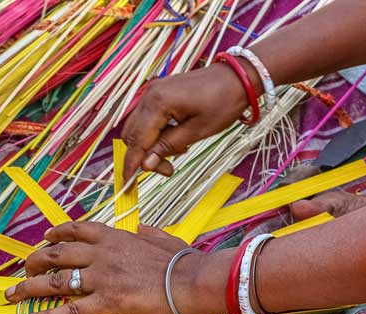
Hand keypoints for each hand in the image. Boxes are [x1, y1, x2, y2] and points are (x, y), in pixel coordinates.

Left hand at [4, 222, 228, 313]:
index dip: (56, 233)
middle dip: (35, 261)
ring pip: (56, 281)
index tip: (45, 238)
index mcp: (115, 237)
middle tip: (23, 270)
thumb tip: (142, 227)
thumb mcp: (163, 239)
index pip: (77, 229)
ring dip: (30, 287)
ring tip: (13, 295)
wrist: (192, 281)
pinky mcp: (107, 302)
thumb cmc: (182, 262)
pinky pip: (70, 310)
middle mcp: (102, 254)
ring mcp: (102, 278)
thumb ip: (148, 233)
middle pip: (57, 254)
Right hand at [122, 62, 253, 178]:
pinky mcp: (159, 92)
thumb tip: (146, 164)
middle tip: (168, 169)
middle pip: (132, 135)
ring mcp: (153, 92)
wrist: (238, 77)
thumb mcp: (197, 131)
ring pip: (138, 128)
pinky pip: (148, 118)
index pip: (137, 140)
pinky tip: (175, 137)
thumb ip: (168, 147)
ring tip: (178, 150)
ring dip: (150, 145)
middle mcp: (149, 95)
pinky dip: (156, 133)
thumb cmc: (223, 102)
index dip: (131, 164)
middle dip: (144, 156)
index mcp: (157, 103)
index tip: (127, 184)